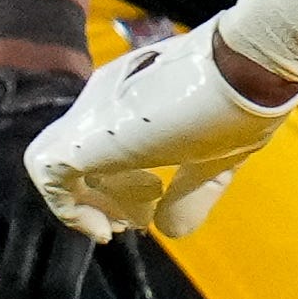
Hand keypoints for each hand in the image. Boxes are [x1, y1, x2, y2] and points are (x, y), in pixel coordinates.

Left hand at [28, 25, 297, 244]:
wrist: (247, 67)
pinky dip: (71, 211)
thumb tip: (168, 231)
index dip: (125, 181)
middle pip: (82, 156)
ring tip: (123, 224)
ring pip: (59, 168)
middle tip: (137, 221)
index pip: (108, 141)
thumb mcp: (217, 159)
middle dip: (106, 196)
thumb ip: (190, 194)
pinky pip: (50, 178)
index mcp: (135, 95)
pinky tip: (106, 228)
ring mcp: (89, 115)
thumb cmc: (243, 102)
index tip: (155, 204)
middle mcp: (104, 98)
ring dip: (88, 205)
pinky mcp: (80, 138)